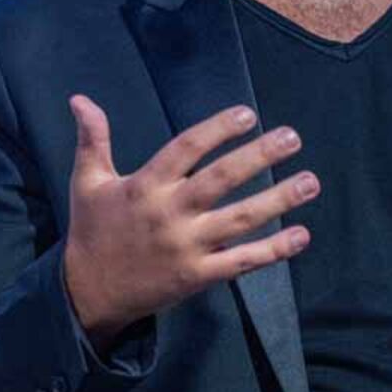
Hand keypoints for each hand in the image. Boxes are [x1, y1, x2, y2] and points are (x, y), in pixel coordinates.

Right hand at [63, 95, 317, 347]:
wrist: (88, 293)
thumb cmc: (92, 230)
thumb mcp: (87, 181)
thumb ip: (92, 139)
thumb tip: (80, 98)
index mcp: (144, 186)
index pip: (186, 149)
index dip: (217, 129)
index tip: (247, 114)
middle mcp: (169, 214)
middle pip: (221, 179)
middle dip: (259, 156)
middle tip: (292, 137)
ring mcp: (186, 247)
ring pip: (240, 220)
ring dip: (279, 200)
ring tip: (311, 181)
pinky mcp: (197, 277)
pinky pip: (242, 262)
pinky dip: (273, 250)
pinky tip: (301, 235)